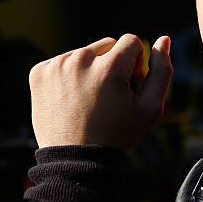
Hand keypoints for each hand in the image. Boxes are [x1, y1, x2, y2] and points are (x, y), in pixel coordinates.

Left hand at [29, 34, 172, 150]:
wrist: (75, 161)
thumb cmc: (117, 134)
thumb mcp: (150, 108)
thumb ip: (162, 70)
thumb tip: (164, 40)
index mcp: (109, 67)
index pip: (131, 41)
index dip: (135, 64)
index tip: (127, 86)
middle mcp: (80, 60)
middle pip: (107, 44)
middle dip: (113, 63)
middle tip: (108, 95)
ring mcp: (56, 65)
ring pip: (84, 52)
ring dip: (91, 69)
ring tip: (89, 99)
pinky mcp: (39, 73)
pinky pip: (62, 61)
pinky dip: (69, 75)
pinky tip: (72, 98)